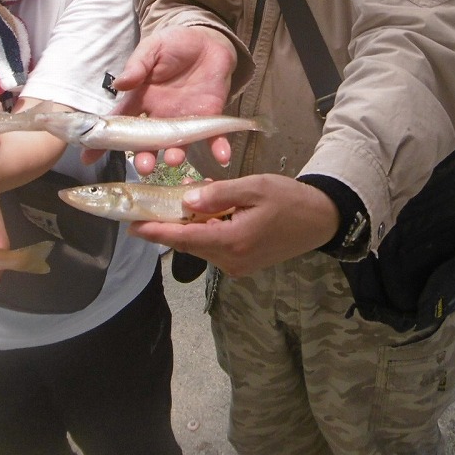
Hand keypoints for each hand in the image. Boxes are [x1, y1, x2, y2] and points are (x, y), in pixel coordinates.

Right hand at [110, 26, 237, 174]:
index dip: (103, 140)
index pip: (119, 123)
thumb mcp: (152, 50)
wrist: (207, 41)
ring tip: (173, 160)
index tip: (88, 158)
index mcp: (142, 100)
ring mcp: (185, 119)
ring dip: (176, 155)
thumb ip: (137, 67)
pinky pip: (214, 137)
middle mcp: (161, 116)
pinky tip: (222, 157)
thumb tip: (119, 83)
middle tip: (144, 166)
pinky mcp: (210, 117)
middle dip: (145, 156)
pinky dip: (219, 148)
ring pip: (178, 144)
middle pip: (149, 142)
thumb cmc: (175, 44)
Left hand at [128, 174, 338, 276]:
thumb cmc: (289, 199)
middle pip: (190, 243)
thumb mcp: (254, 187)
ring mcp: (238, 266)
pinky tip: (207, 213)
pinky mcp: (244, 265)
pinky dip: (205, 231)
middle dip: (171, 225)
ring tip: (186, 199)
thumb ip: (219, 195)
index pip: (185, 238)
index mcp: (233, 241)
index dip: (157, 232)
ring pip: (201, 245)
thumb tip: (186, 201)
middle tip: (156, 203)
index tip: (133, 227)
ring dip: (190, 226)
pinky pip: (215, 248)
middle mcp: (232, 261)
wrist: (321, 219)